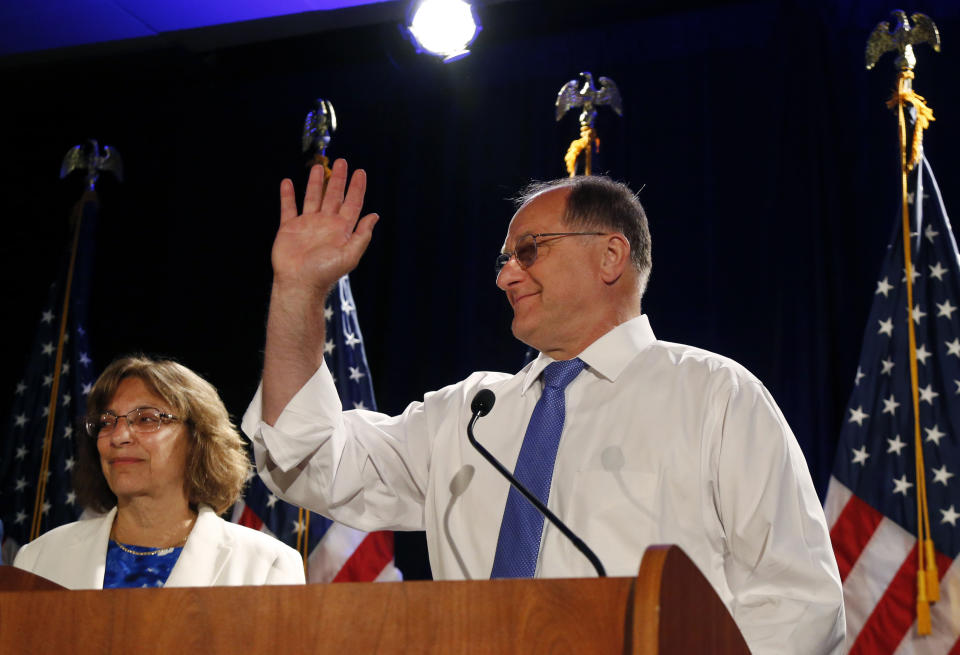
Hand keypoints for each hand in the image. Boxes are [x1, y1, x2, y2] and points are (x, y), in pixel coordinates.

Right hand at [272, 159, 378, 294]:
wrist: (299, 283)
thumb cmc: (325, 272)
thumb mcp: (350, 254)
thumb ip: (362, 235)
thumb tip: (374, 216)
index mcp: (342, 229)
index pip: (352, 203)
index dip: (357, 188)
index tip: (360, 172)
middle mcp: (325, 224)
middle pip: (333, 196)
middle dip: (338, 179)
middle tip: (342, 162)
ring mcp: (307, 224)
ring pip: (312, 198)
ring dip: (315, 182)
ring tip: (318, 167)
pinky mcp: (289, 228)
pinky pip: (288, 208)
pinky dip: (287, 195)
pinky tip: (288, 182)